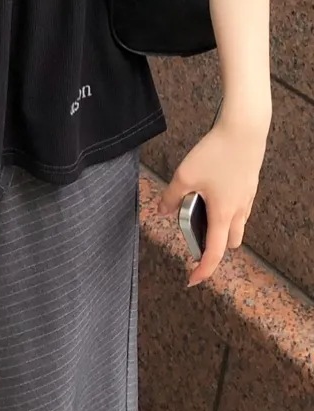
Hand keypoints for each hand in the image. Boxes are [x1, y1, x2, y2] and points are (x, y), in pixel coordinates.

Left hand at [158, 116, 267, 285]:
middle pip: (229, 243)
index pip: (214, 253)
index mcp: (222, 215)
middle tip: (192, 240)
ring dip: (220, 229)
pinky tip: (210, 196)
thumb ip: (172, 197)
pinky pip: (239, 210)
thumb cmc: (216, 153)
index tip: (192, 279)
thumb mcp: (185, 175)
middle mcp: (239, 211)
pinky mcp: (248, 187)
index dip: (203, 270)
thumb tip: (162, 211)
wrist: (245, 130)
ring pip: (236, 226)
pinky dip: (225, 212)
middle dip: (212, 248)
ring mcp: (246, 199)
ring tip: (198, 215)